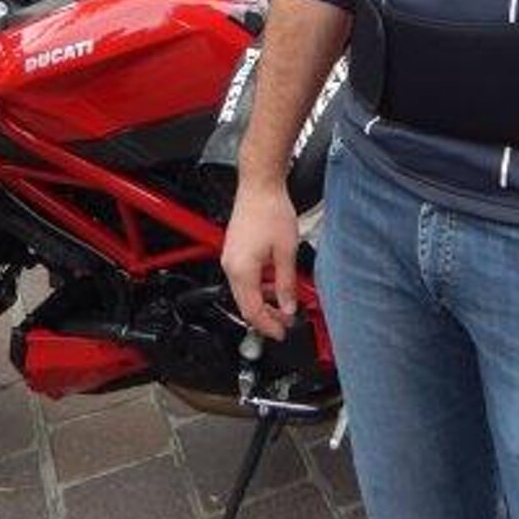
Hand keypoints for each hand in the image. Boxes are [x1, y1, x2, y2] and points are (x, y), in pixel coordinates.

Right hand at [221, 181, 299, 340]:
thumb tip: (288, 306)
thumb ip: (287, 283)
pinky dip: (258, 287)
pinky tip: (273, 285)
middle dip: (265, 318)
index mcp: (242, 271)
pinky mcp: (234, 251)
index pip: (252, 311)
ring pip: (244, 293)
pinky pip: (243, 278)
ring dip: (262, 302)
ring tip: (282, 305)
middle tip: (284, 324)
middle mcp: (230, 267)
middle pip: (245, 305)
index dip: (268, 326)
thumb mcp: (286, 251)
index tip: (281, 333)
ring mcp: (230, 259)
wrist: (259, 186)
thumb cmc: (271, 211)